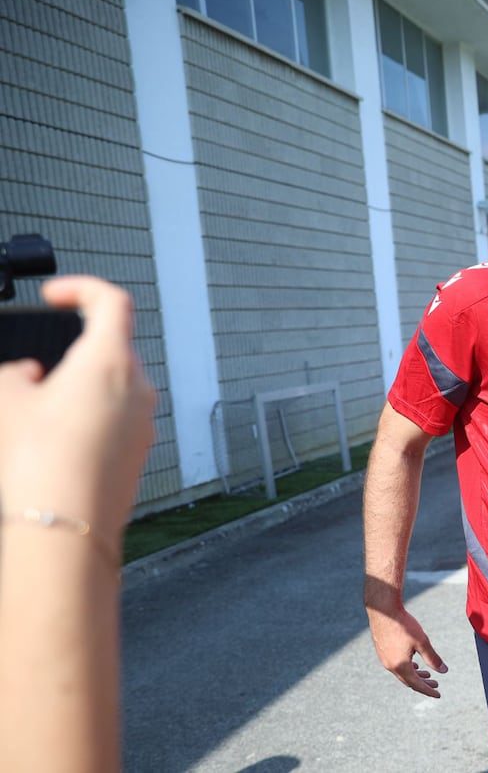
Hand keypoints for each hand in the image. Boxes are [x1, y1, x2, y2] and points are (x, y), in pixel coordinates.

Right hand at [0, 277, 154, 539]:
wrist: (66, 526)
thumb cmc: (42, 464)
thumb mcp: (6, 404)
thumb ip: (16, 375)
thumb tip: (29, 375)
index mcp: (110, 361)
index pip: (111, 301)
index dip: (81, 288)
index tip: (56, 296)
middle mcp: (138, 387)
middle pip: (112, 349)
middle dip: (74, 353)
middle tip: (36, 374)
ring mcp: (145, 421)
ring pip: (115, 388)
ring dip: (83, 389)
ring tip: (41, 416)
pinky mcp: (142, 451)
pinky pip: (119, 420)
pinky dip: (93, 418)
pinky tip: (60, 442)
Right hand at [366, 595, 446, 697]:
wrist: (383, 610)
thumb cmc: (403, 624)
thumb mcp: (422, 642)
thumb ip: (433, 658)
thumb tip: (444, 671)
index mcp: (400, 666)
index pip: (417, 684)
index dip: (428, 691)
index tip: (438, 694)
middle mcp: (390, 665)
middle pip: (408, 681)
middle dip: (423, 684)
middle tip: (436, 684)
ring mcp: (384, 659)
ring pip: (402, 673)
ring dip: (415, 675)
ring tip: (427, 674)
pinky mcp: (382, 651)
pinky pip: (396, 665)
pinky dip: (407, 667)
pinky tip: (413, 662)